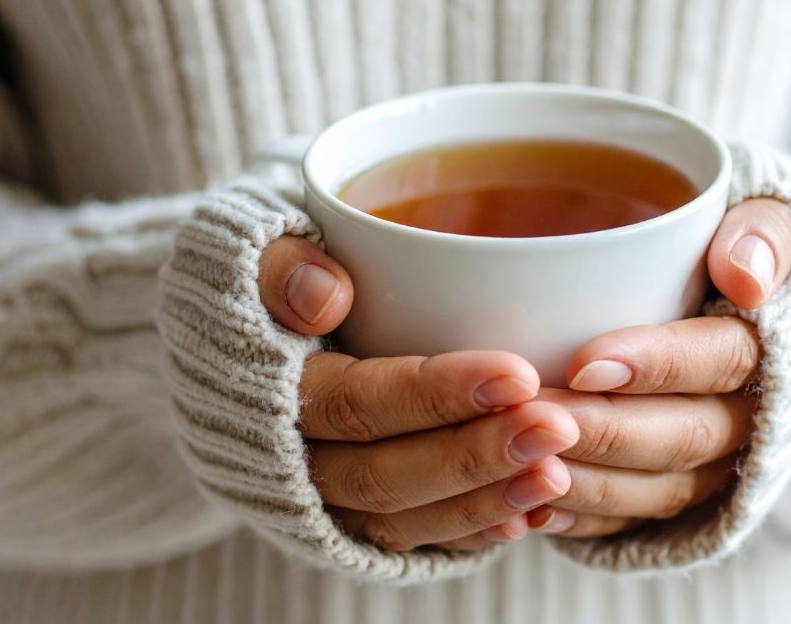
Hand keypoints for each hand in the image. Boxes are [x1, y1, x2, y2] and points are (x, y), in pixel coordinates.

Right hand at [258, 237, 578, 550]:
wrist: (234, 341)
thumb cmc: (265, 281)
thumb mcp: (250, 251)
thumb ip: (279, 266)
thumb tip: (326, 299)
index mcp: (273, 393)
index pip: (357, 402)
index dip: (435, 394)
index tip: (517, 374)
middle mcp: (294, 459)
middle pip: (384, 473)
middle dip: (474, 455)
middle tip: (556, 428)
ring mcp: (323, 498)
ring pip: (401, 517)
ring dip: (483, 501)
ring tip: (556, 474)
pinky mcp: (351, 518)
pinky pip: (410, 540)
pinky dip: (467, 532)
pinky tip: (527, 516)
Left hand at [523, 198, 790, 536]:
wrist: (718, 297)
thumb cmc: (723, 244)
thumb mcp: (762, 213)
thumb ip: (764, 230)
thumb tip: (747, 280)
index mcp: (768, 347)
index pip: (723, 360)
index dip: (657, 365)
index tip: (583, 363)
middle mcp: (746, 418)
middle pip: (683, 436)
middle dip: (603, 430)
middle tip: (530, 414)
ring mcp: (711, 466)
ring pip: (656, 491)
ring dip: (588, 482)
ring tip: (519, 462)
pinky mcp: (672, 495)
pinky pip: (632, 525)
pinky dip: (583, 521)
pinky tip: (531, 510)